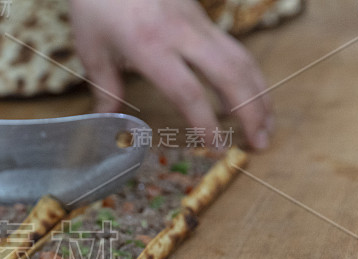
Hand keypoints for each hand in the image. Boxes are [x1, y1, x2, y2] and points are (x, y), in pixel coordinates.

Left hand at [69, 0, 271, 149]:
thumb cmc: (97, 3)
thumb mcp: (92, 48)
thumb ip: (106, 89)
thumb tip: (108, 123)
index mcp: (150, 46)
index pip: (187, 91)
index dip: (205, 122)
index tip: (216, 146)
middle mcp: (182, 33)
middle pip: (230, 74)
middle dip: (251, 111)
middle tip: (260, 144)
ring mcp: (197, 22)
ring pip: (241, 58)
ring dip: (259, 94)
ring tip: (266, 127)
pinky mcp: (202, 16)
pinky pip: (233, 48)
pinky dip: (248, 76)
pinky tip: (248, 97)